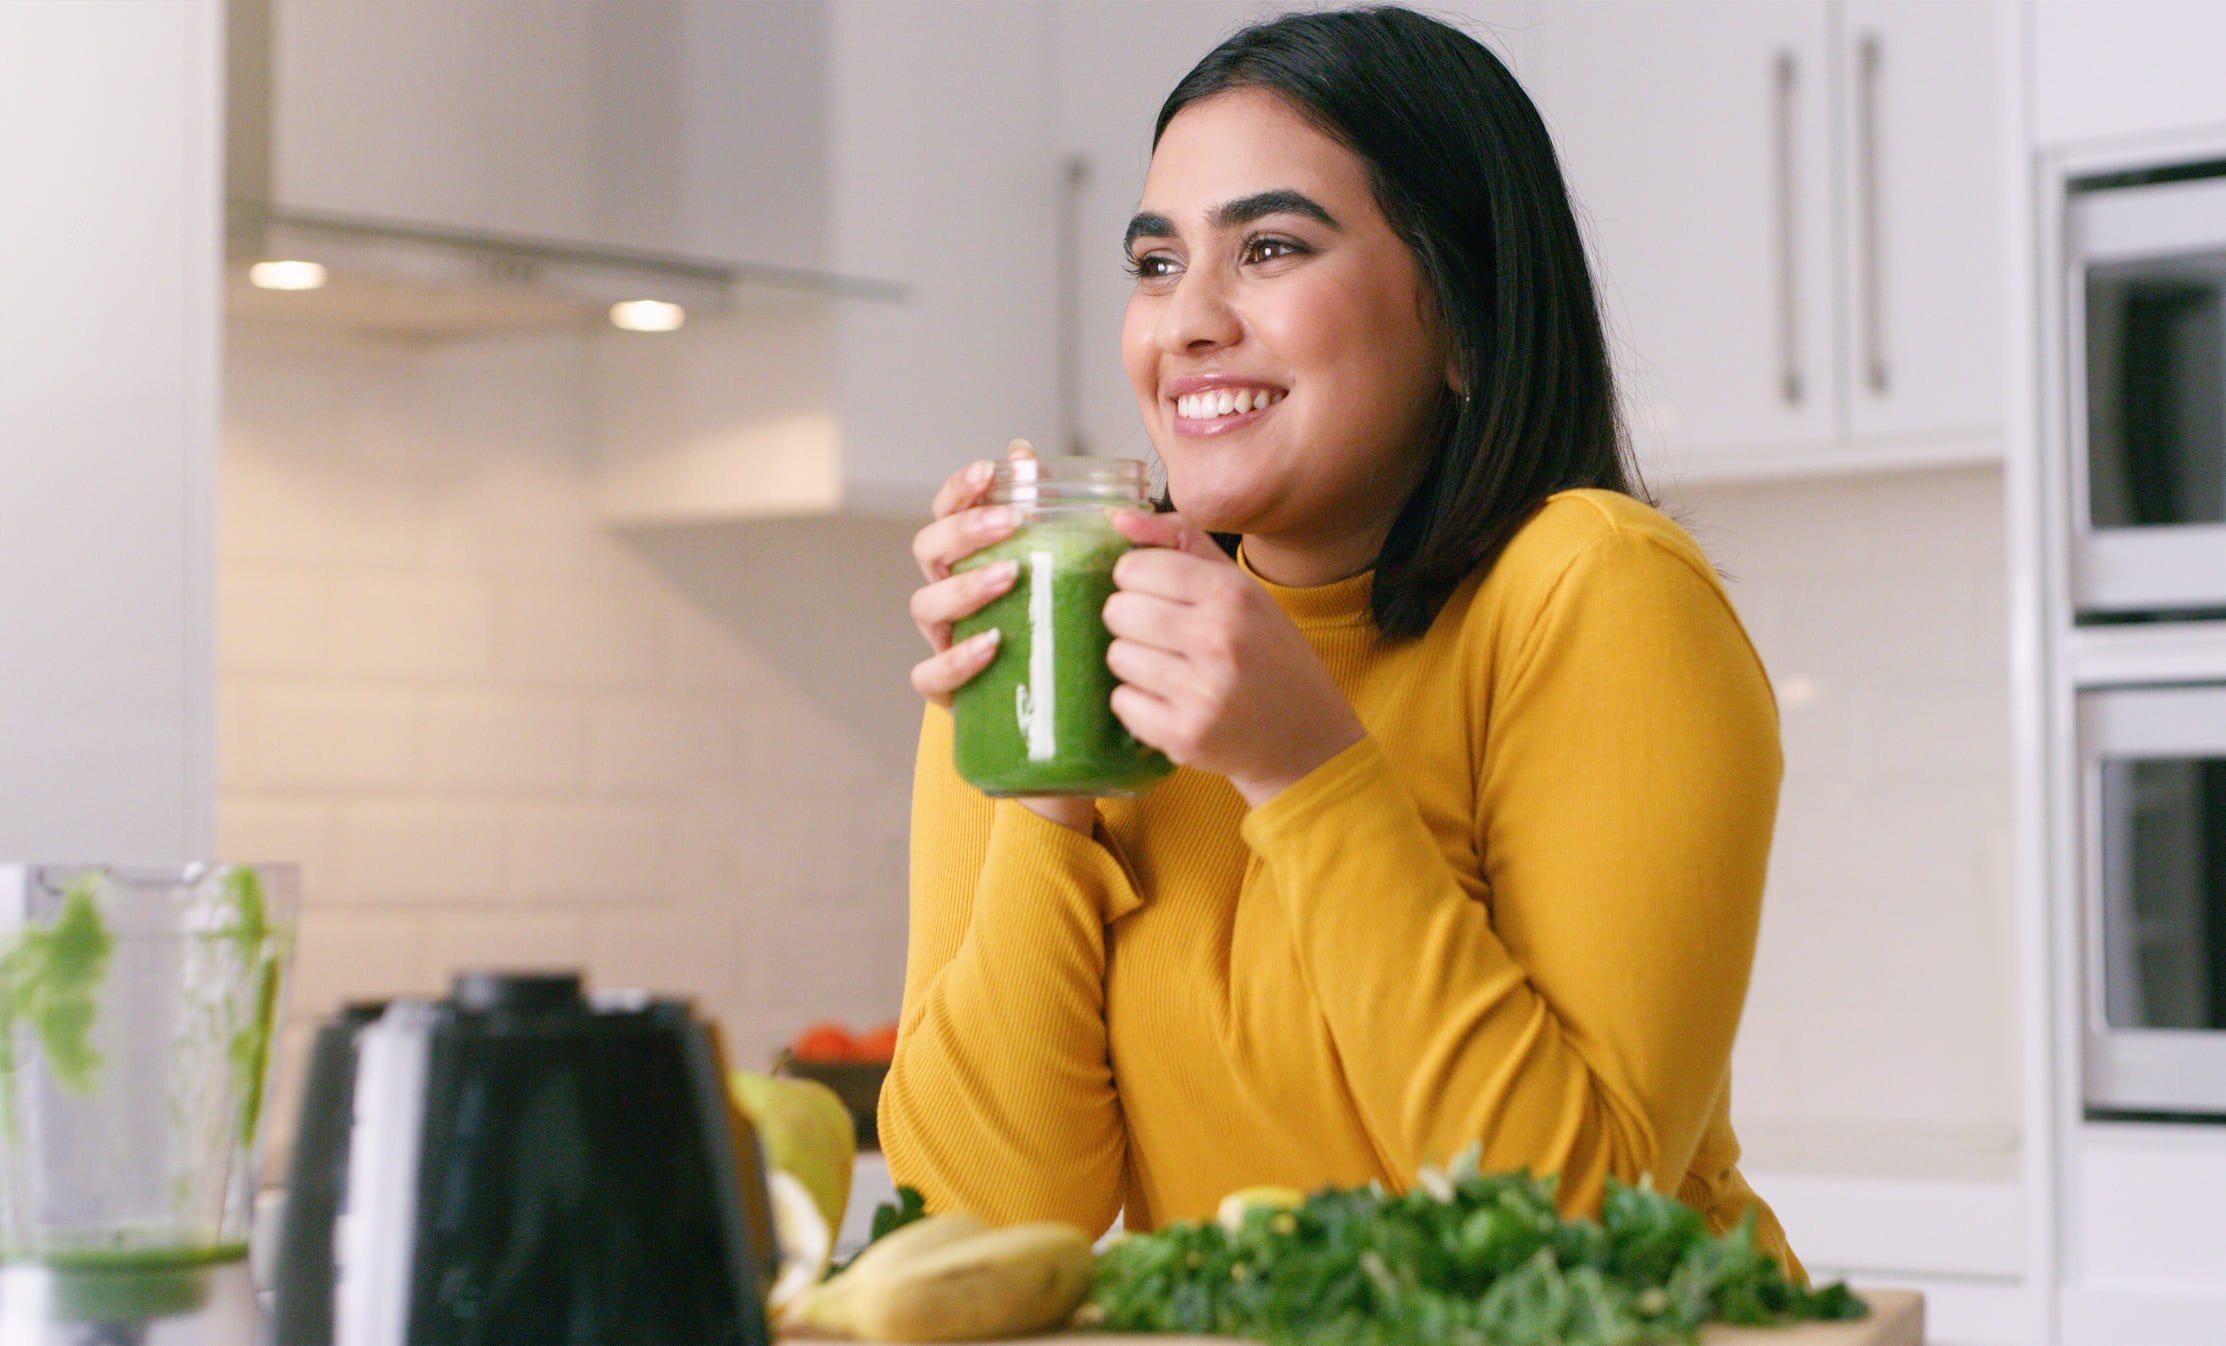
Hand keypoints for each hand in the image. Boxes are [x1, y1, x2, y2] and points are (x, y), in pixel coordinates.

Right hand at [907, 440, 1094, 831]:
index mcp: (979, 566)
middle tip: (1009, 523)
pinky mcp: (953, 699)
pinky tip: (991, 644)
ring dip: (964, 585)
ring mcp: (948, 647)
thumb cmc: (1080, 654)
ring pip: (925, 606)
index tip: (992, 469)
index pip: (952, 514)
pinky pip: (932, 675)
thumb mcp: (1091, 597)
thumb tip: (1122, 503)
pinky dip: (957, 657)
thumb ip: (1098, 555)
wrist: (1079, 745)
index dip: (961, 489)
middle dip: (964, 529)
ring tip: (1009, 576)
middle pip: (929, 550)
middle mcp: (954, 602)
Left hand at [1104, 510, 1364, 806]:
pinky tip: (1171, 701)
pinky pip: (1121, 702)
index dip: (1136, 579)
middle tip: (1163, 635)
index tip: (1156, 594)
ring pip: (1116, 656)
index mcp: (1232, 594)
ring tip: (1171, 669)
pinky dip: (1137, 701)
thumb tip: (1119, 518)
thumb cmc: (1269, 656)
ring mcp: (1201, 692)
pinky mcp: (1184, 736)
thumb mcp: (1242, 589)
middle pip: (1118, 611)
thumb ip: (1181, 542)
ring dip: (1134, 661)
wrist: (1306, 738)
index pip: (1135, 568)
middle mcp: (1218, 640)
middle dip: (1131, 620)